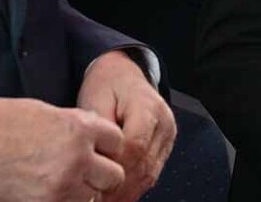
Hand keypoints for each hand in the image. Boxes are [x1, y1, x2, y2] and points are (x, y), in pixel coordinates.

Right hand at [0, 97, 124, 201]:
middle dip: (101, 174)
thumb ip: (76, 125)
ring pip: (93, 196)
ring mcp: (62, 184)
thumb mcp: (47, 113)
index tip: (95, 150)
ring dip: (81, 191)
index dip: (106, 146)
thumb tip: (95, 134)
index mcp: (80, 129)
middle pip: (113, 175)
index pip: (117, 142)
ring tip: (60, 182)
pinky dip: (62, 200)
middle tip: (83, 172)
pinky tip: (46, 191)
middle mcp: (78, 157)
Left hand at [77, 51, 175, 201]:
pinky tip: (117, 197)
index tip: (93, 183)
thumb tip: (96, 161)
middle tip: (96, 201)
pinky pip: (151, 172)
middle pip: (144, 164)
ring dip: (128, 192)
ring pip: (150, 173)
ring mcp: (167, 136)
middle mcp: (164, 123)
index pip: (135, 146)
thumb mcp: (96, 99)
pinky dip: (134, 187)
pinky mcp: (164, 145)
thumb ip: (99, 130)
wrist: (124, 73)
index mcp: (148, 107)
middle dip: (120, 187)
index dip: (115, 168)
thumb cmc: (107, 84)